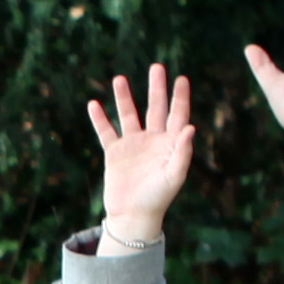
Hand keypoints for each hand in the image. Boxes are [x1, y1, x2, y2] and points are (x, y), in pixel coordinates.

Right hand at [83, 67, 196, 240]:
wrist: (133, 216)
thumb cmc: (158, 198)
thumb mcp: (174, 176)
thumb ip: (183, 152)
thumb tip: (190, 127)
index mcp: (170, 144)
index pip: (177, 115)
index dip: (180, 97)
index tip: (181, 79)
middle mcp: (152, 140)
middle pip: (155, 108)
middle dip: (156, 88)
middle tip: (157, 67)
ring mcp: (132, 145)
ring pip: (128, 115)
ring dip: (124, 98)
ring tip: (119, 78)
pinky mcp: (115, 153)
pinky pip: (106, 132)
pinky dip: (99, 119)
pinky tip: (93, 104)